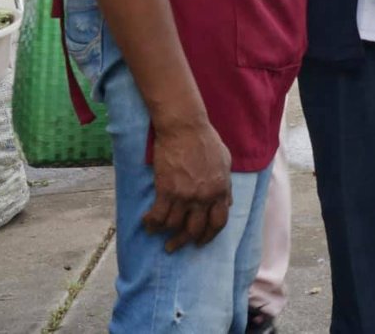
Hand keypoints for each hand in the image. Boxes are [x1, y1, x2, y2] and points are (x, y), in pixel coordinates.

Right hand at [144, 119, 232, 251]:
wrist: (185, 128)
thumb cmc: (206, 141)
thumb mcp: (225, 162)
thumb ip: (226, 185)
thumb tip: (227, 203)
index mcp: (220, 190)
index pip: (218, 223)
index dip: (208, 236)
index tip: (199, 242)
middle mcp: (204, 197)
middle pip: (194, 230)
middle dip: (183, 241)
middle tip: (173, 245)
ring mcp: (185, 195)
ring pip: (173, 226)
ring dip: (164, 233)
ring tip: (157, 233)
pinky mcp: (166, 190)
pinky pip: (157, 216)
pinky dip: (151, 223)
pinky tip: (147, 223)